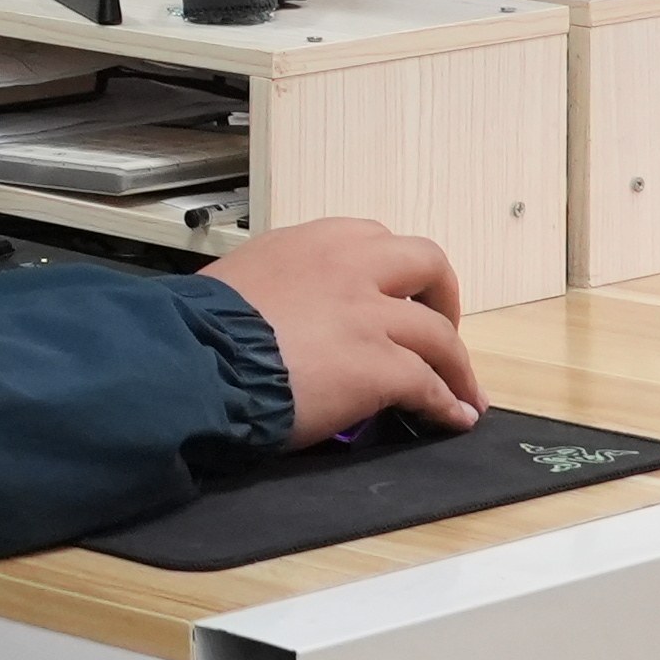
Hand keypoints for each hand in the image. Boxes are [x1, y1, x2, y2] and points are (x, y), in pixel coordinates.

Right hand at [213, 215, 483, 443]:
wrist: (195, 361)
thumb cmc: (199, 327)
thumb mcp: (239, 280)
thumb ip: (276, 285)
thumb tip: (279, 316)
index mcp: (314, 241)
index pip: (375, 242)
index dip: (394, 273)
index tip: (396, 294)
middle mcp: (352, 267)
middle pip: (428, 265)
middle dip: (444, 297)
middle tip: (442, 326)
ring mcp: (371, 316)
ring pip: (440, 334)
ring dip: (457, 365)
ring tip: (464, 391)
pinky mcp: (380, 366)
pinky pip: (430, 384)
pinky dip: (447, 403)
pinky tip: (451, 418)